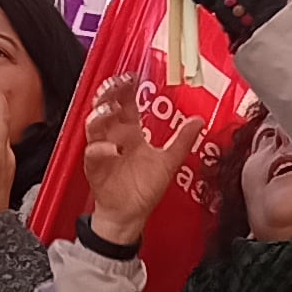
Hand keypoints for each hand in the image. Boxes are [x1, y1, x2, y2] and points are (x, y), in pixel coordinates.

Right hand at [78, 75, 202, 249]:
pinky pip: (92, 153)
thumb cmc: (144, 189)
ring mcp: (102, 150)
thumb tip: (199, 121)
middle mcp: (115, 137)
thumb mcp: (168, 162)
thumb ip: (181, 141)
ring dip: (100, 115)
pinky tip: (111, 149)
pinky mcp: (95, 167)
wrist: (129, 215)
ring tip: (111, 110)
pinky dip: (100, 149)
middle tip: (117, 85)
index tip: (132, 76)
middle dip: (109, 93)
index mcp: (130, 132)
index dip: (126, 88)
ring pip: (94, 125)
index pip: (125, 102)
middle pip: (106, 106)